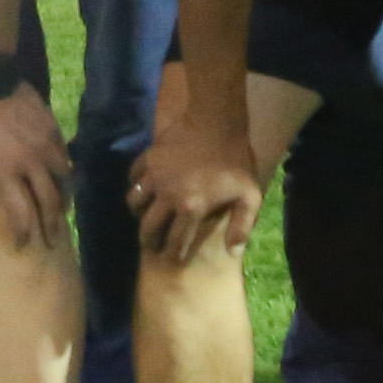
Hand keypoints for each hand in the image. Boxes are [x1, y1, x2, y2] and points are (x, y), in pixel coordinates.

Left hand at [0, 82, 65, 246]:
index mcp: (6, 172)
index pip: (20, 212)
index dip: (22, 232)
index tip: (21, 246)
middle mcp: (31, 163)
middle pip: (48, 202)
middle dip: (50, 226)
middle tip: (51, 240)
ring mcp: (46, 147)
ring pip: (62, 181)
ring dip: (63, 201)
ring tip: (62, 214)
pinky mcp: (53, 131)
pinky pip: (65, 159)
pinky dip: (66, 175)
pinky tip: (63, 181)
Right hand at [133, 104, 260, 266]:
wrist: (218, 122)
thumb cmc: (235, 162)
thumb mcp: (249, 196)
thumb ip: (241, 226)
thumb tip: (232, 253)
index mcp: (190, 207)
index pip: (175, 241)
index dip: (172, 255)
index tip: (172, 259)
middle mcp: (167, 196)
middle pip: (148, 228)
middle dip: (149, 241)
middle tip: (153, 245)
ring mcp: (154, 176)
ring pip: (135, 203)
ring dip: (140, 214)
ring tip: (146, 218)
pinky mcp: (147, 158)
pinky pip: (133, 177)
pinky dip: (136, 186)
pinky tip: (144, 189)